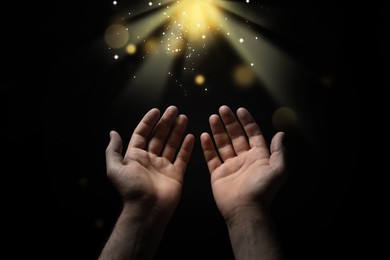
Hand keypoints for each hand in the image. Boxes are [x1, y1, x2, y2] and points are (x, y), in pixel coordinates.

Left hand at [105, 106, 194, 218]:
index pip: (142, 134)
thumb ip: (113, 150)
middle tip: (174, 109)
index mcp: (136, 156)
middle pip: (159, 136)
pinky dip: (187, 147)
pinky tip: (191, 136)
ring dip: (177, 130)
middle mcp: (150, 159)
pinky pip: (182, 157)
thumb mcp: (115, 168)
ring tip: (183, 117)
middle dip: (166, 122)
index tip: (157, 110)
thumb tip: (113, 133)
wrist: (148, 209)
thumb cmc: (131, 189)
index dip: (149, 122)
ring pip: (172, 144)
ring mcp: (164, 166)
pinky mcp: (176, 173)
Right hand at [200, 105, 285, 220]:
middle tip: (222, 109)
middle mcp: (244, 159)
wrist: (245, 209)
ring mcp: (230, 165)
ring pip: (223, 144)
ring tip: (213, 117)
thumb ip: (278, 151)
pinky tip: (204, 135)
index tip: (240, 110)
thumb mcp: (277, 169)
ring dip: (218, 130)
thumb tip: (281, 134)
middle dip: (230, 122)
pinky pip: (211, 157)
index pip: (252, 134)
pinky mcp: (218, 173)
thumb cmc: (262, 189)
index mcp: (258, 156)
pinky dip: (207, 146)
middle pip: (236, 136)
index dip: (247, 122)